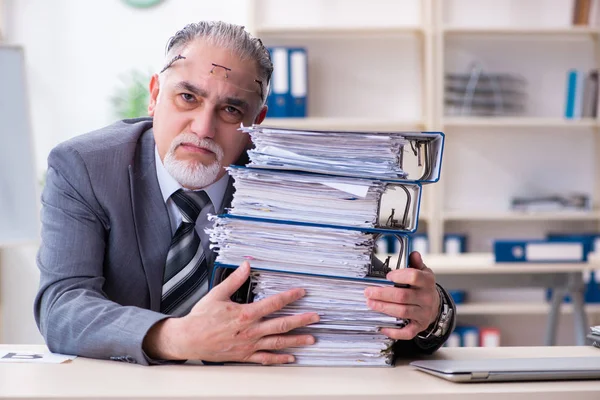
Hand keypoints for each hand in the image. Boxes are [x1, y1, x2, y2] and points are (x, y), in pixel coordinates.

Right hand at [144, 261, 319, 363]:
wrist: (188, 339)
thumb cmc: (201, 317)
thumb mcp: (218, 294)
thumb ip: (235, 279)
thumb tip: (247, 264)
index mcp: (246, 314)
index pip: (273, 303)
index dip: (290, 296)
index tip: (302, 292)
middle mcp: (250, 331)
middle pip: (281, 325)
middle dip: (301, 320)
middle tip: (316, 318)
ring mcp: (249, 345)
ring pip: (278, 343)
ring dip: (296, 340)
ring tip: (312, 339)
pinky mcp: (244, 356)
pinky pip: (265, 359)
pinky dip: (279, 359)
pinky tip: (291, 358)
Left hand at [364, 251, 439, 339]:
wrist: (435, 305)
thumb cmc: (423, 287)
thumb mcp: (423, 272)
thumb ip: (416, 263)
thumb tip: (413, 254)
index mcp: (427, 282)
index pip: (414, 277)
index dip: (399, 276)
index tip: (387, 276)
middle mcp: (426, 298)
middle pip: (403, 296)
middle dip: (383, 294)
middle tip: (368, 292)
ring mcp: (423, 313)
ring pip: (402, 311)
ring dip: (384, 308)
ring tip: (370, 303)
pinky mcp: (419, 326)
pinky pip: (407, 332)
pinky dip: (394, 331)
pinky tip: (381, 326)